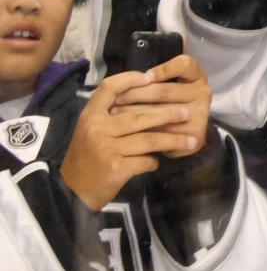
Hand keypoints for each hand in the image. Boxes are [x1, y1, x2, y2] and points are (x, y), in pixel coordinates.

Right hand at [60, 57, 210, 210]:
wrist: (71, 192)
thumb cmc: (85, 158)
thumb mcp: (89, 131)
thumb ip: (110, 116)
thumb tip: (144, 101)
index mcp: (90, 116)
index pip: (109, 88)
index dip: (130, 79)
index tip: (150, 77)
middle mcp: (98, 129)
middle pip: (139, 115)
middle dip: (167, 113)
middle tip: (186, 113)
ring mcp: (107, 149)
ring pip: (149, 139)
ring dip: (172, 140)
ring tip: (191, 141)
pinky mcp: (116, 169)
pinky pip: (145, 161)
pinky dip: (154, 162)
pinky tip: (157, 162)